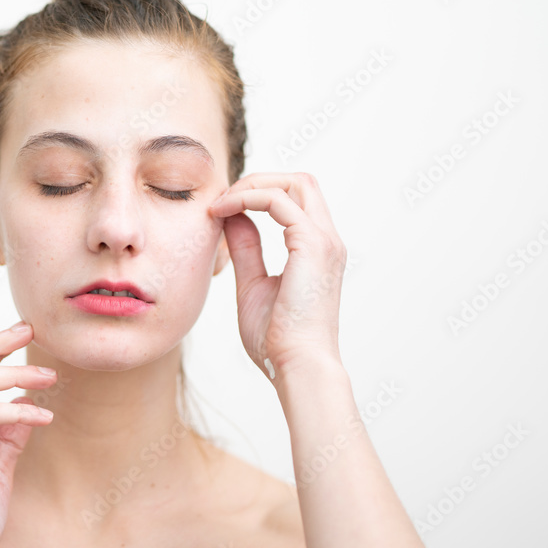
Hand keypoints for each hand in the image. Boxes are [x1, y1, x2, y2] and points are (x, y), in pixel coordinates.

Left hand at [208, 172, 346, 380]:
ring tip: (220, 203)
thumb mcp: (253, 286)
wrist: (296, 367)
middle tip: (221, 198)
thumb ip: (246, 250)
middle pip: (300, 181)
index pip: (295, 199)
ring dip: (252, 184)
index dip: (259, 192)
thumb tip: (232, 220)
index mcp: (317, 250)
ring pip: (294, 183)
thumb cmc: (276, 340)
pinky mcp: (312, 245)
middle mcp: (327, 240)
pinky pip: (278, 201)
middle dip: (258, 180)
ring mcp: (324, 241)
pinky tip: (223, 212)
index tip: (222, 209)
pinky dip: (248, 198)